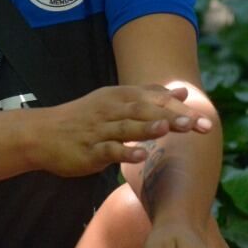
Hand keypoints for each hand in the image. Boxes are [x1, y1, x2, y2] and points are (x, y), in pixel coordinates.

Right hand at [28, 85, 212, 176]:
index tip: (205, 120)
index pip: (153, 99)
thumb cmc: (83, 119)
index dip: (179, 109)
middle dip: (171, 117)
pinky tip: (140, 156)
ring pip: (126, 127)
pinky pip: (108, 150)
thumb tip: (181, 90)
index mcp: (118, 97)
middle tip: (198, 124)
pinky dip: (124, 152)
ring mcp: (99, 130)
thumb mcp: (114, 101)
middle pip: (144, 111)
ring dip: (148, 128)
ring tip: (170, 130)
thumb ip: (149, 96)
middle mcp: (110, 110)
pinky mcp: (88, 150)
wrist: (42, 133)